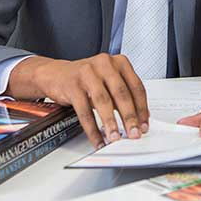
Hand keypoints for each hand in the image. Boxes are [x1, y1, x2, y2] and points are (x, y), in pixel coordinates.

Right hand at [7, 54, 148, 147]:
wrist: (56, 74)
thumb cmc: (87, 78)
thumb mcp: (109, 82)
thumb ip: (124, 96)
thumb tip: (140, 118)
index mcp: (119, 62)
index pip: (136, 87)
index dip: (142, 108)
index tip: (144, 124)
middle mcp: (105, 64)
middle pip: (122, 94)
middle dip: (129, 117)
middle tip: (134, 133)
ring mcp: (88, 73)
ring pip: (103, 102)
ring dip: (111, 123)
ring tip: (115, 137)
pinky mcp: (73, 85)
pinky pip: (84, 111)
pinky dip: (92, 128)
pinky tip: (97, 138)